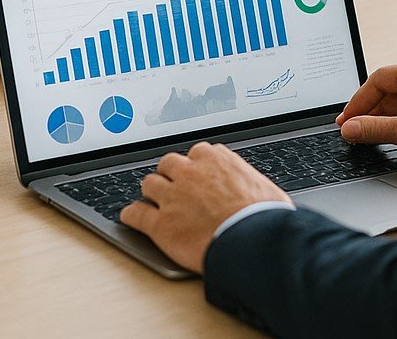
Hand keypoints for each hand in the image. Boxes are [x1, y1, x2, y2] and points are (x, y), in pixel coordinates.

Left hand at [119, 142, 290, 273]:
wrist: (252, 243)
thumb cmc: (265, 219)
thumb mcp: (267, 191)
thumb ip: (252, 184)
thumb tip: (263, 195)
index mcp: (216, 160)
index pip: (199, 153)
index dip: (197, 166)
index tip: (199, 174)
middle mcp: (191, 173)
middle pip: (169, 164)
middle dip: (170, 174)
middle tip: (174, 187)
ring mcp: (172, 197)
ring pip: (149, 184)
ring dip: (152, 193)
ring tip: (154, 201)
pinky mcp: (160, 224)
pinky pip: (136, 214)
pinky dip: (131, 216)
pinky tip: (130, 217)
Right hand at [335, 56, 396, 166]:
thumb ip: (375, 129)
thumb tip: (350, 128)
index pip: (377, 81)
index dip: (357, 102)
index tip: (346, 120)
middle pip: (388, 89)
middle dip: (370, 111)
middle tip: (354, 130)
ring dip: (385, 116)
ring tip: (372, 134)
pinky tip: (395, 132)